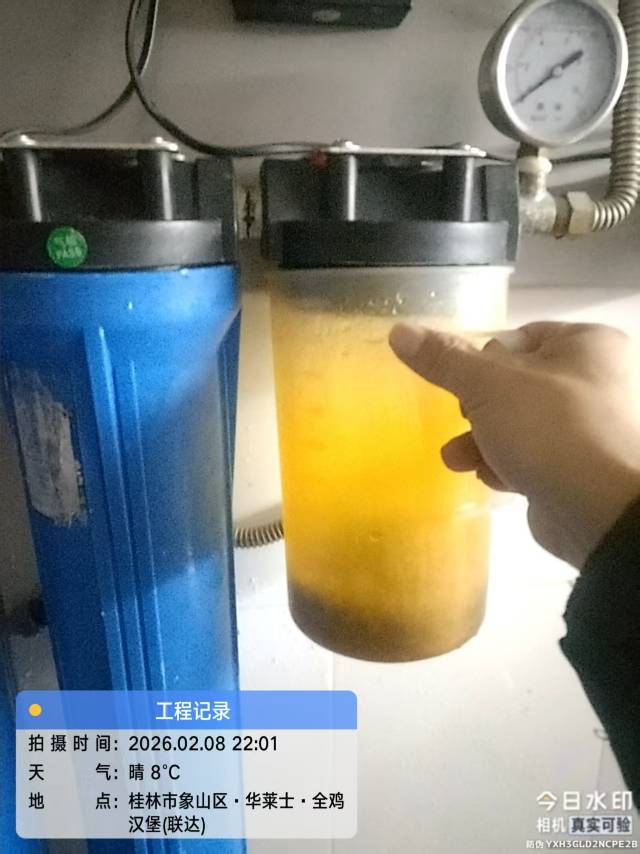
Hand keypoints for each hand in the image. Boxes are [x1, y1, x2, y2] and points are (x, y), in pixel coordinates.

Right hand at [389, 321, 639, 568]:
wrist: (601, 511)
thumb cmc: (549, 428)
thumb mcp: (487, 385)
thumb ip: (443, 359)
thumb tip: (399, 331)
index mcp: (586, 345)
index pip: (518, 337)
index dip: (484, 360)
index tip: (465, 384)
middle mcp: (594, 381)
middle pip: (514, 383)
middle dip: (477, 408)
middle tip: (465, 419)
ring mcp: (588, 429)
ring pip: (518, 424)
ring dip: (482, 441)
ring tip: (458, 459)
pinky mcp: (578, 470)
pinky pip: (532, 456)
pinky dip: (506, 465)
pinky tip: (490, 478)